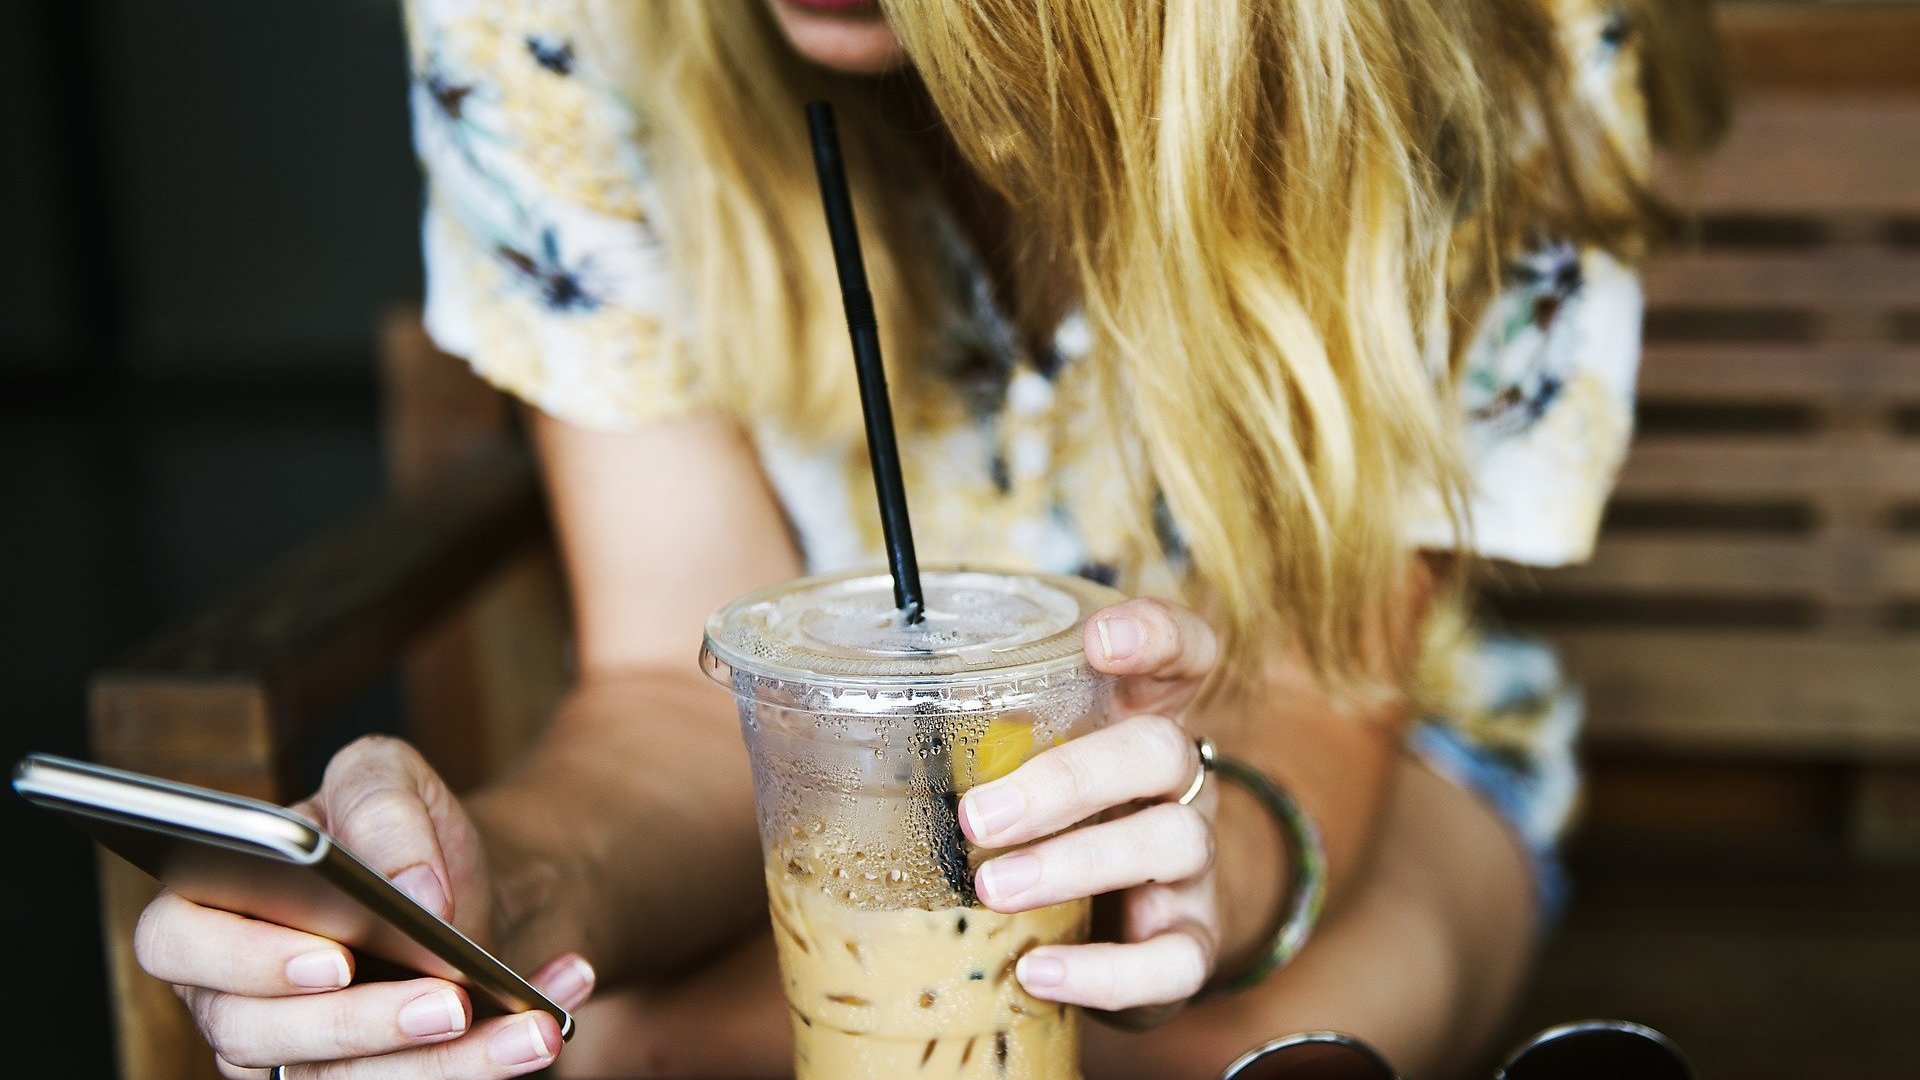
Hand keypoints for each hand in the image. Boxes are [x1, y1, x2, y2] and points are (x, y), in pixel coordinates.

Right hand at [132, 736, 595, 1077]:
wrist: (461, 888)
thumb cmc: (397, 833)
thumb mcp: (387, 778)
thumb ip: (383, 807)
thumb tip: (413, 890)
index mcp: (209, 906)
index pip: (176, 943)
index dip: (244, 958)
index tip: (335, 957)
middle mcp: (233, 995)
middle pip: (260, 1035)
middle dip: (362, 1022)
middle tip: (448, 1001)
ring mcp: (292, 1056)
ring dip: (448, 1065)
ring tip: (533, 1029)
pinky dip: (491, 1061)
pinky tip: (548, 1021)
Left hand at [958, 598, 1221, 1017]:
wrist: (1124, 930)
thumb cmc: (1049, 827)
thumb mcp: (1019, 772)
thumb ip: (965, 745)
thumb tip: (816, 729)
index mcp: (1137, 720)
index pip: (1180, 653)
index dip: (1154, 635)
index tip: (1097, 640)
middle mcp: (1177, 784)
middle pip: (1159, 751)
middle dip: (1068, 779)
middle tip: (977, 816)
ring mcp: (1193, 864)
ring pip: (1172, 842)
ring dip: (1076, 864)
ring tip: (992, 890)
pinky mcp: (1192, 941)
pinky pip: (1176, 959)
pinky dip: (1107, 970)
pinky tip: (1038, 972)